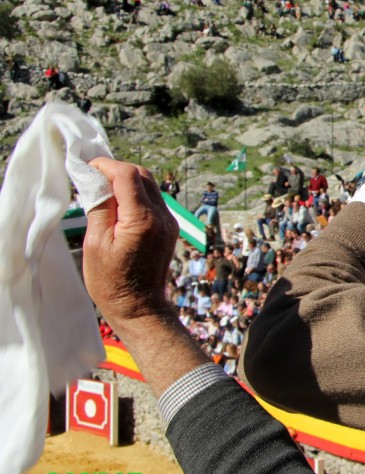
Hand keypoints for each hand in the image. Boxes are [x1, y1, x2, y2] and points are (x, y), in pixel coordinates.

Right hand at [83, 158, 178, 325]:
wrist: (140, 307)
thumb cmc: (112, 281)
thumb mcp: (96, 243)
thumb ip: (100, 207)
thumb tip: (95, 180)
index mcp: (143, 220)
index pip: (127, 175)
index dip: (105, 166)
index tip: (86, 168)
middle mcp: (161, 217)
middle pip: (142, 175)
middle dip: (116, 170)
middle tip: (92, 177)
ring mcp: (169, 222)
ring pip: (150, 186)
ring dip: (127, 181)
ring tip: (102, 190)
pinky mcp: (169, 228)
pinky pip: (154, 200)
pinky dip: (136, 195)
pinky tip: (118, 204)